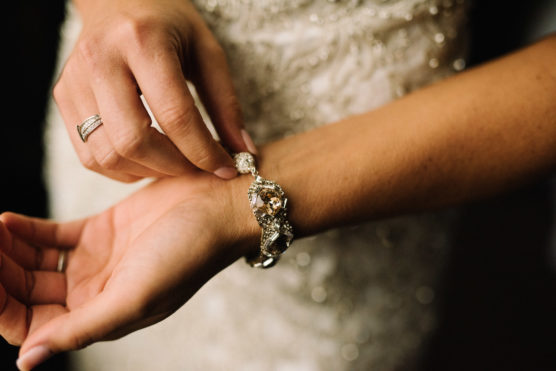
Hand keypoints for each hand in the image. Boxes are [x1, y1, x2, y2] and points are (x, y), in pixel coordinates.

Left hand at [0, 174, 256, 369]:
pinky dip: (25, 229)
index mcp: (102, 316)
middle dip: (0, 276)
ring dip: (7, 251)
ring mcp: (94, 261)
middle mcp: (94, 292)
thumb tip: (26, 360)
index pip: (35, 327)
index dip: (5, 311)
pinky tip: (8, 221)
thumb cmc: (188, 254)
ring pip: (33, 263)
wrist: (218, 207)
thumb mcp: (136, 297)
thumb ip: (83, 328)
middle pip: (28, 294)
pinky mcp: (99, 229)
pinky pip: (50, 234)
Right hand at [54, 0, 255, 181]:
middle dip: (174, 167)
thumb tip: (244, 153)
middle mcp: (100, 60)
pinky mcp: (63, 96)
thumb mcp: (207, 52)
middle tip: (198, 168)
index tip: (226, 169)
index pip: (175, 115)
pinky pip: (88, 154)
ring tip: (174, 163)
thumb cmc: (168, 23)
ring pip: (107, 155)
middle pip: (134, 141)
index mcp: (141, 41)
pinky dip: (122, 168)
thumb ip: (226, 104)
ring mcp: (74, 80)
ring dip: (147, 171)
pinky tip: (146, 158)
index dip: (204, 152)